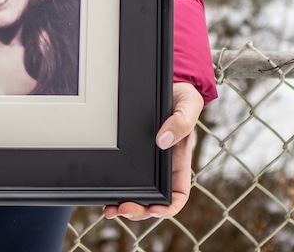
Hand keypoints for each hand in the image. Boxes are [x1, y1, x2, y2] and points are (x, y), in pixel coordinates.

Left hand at [105, 82, 203, 220]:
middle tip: (124, 208)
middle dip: (140, 211)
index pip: (178, 195)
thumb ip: (181, 122)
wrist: (164, 83)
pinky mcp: (130, 156)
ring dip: (124, 206)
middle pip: (153, 202)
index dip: (168, 208)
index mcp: (179, 162)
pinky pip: (123, 179)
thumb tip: (162, 141)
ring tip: (110, 209)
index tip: (155, 209)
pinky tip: (104, 192)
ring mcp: (145, 165)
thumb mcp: (189, 104)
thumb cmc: (182, 96)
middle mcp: (162, 168)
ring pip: (136, 195)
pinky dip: (114, 190)